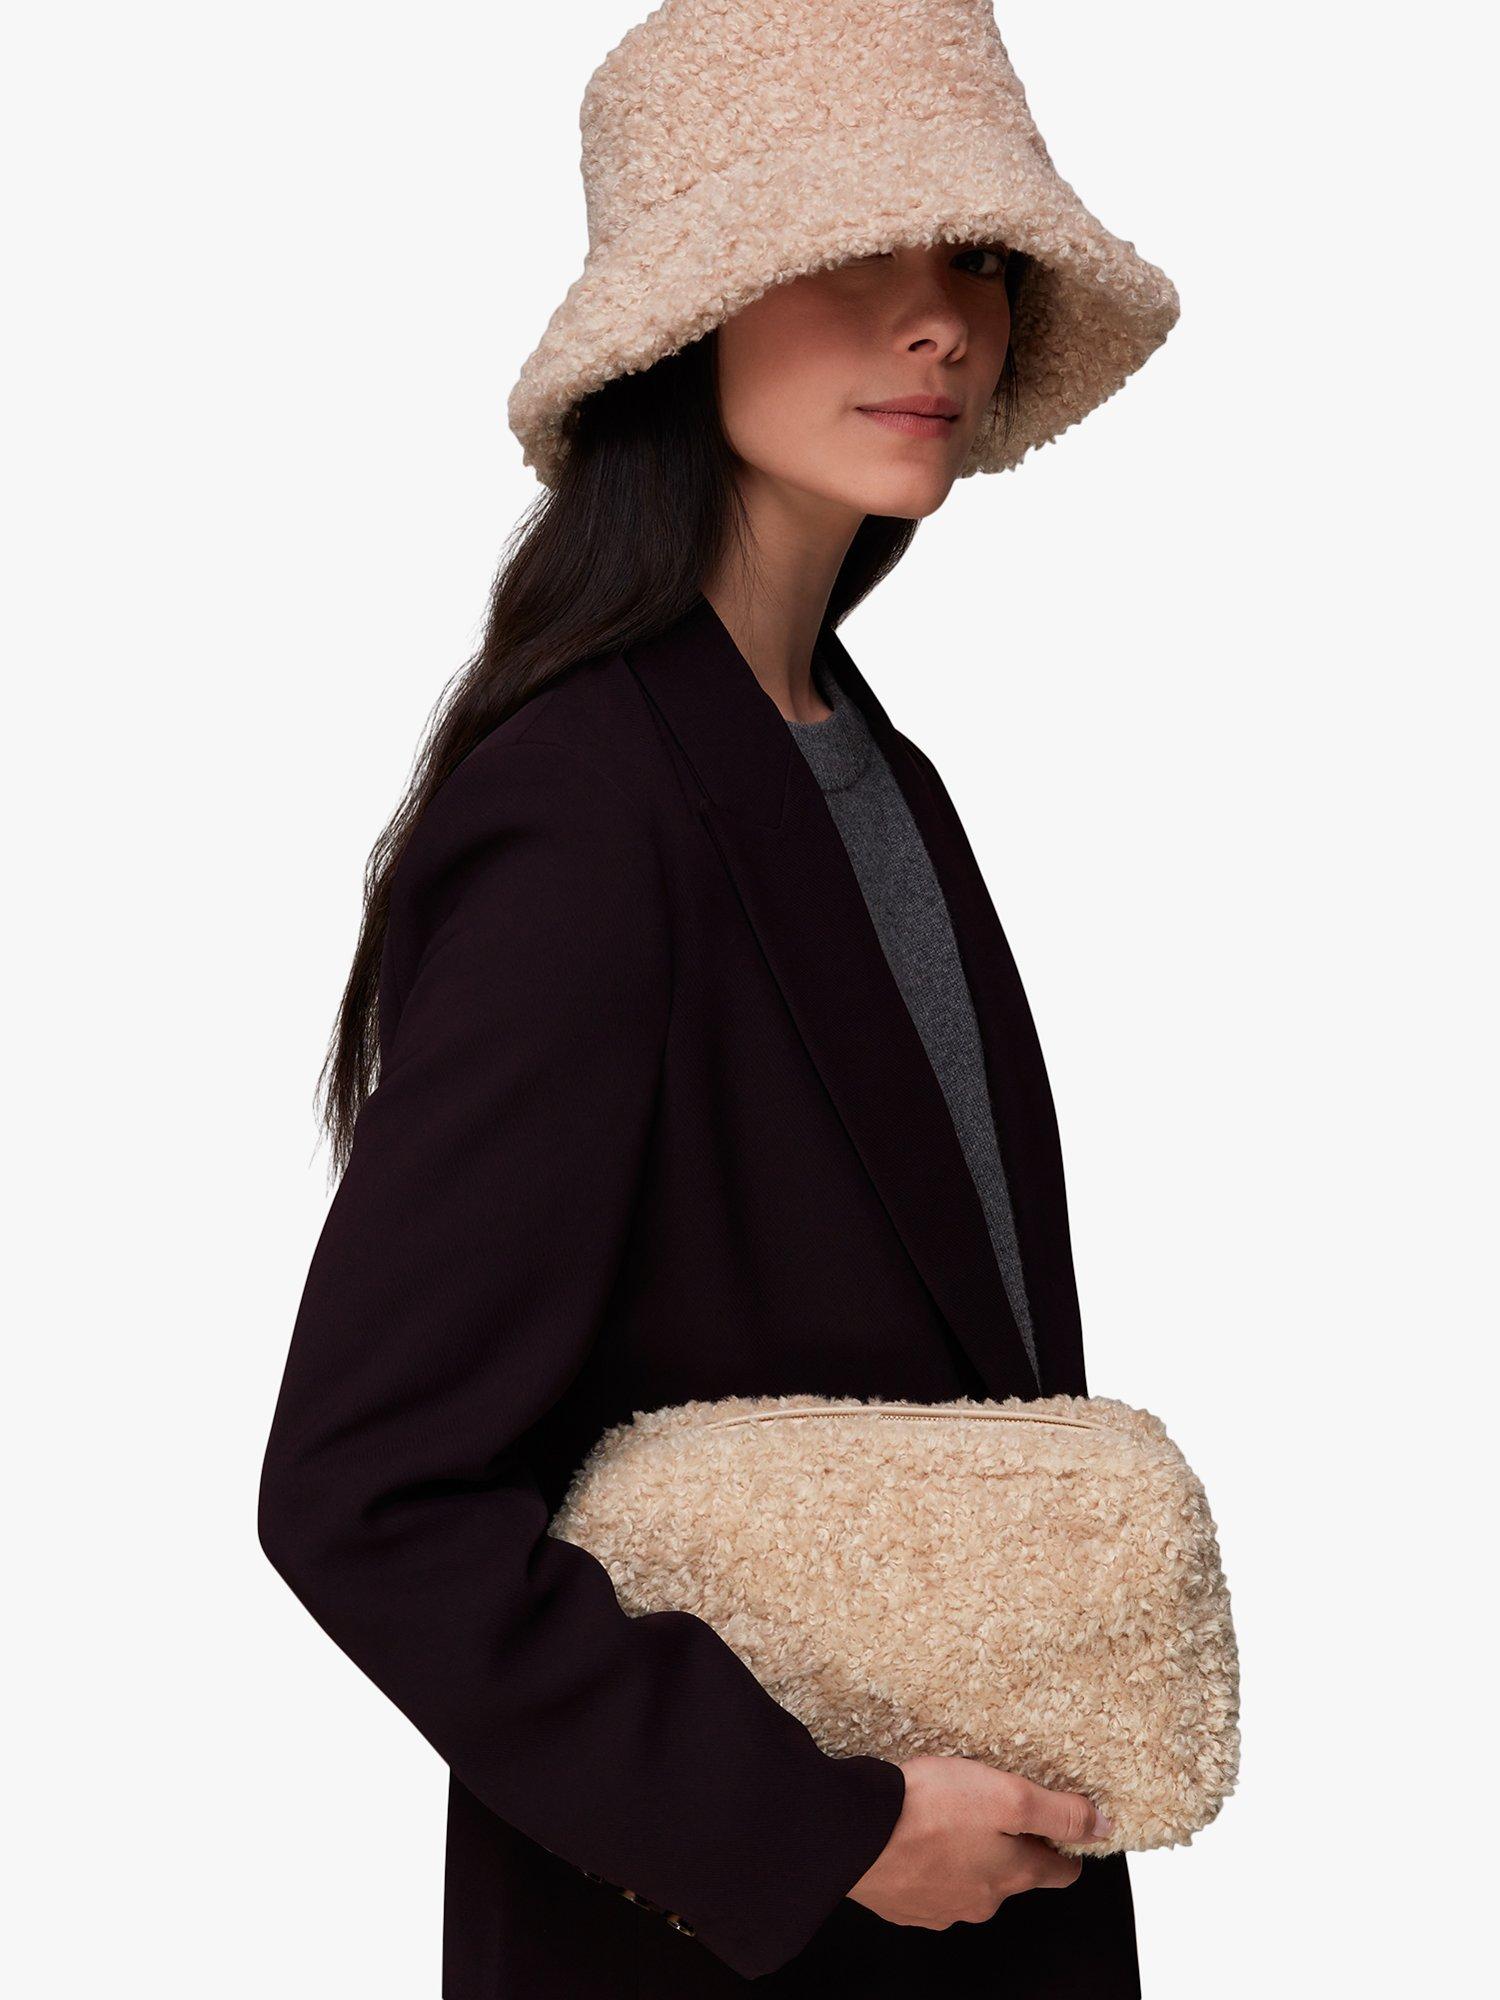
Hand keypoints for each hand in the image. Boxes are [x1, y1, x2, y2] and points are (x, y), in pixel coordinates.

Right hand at [845, 1754, 1111, 1929]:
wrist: (852, 1835)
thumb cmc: (928, 1809)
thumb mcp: (1006, 1796)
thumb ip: (1058, 1811)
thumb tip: (1102, 1826)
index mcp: (1011, 1875)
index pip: (1060, 1871)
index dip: (1065, 1845)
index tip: (1059, 1825)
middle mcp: (981, 1901)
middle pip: (1013, 1876)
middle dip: (1011, 1845)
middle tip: (993, 1805)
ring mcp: (940, 1908)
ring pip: (970, 1881)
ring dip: (967, 1854)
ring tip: (948, 1814)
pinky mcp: (903, 1904)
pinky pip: (930, 1885)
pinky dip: (930, 1863)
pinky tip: (916, 1835)